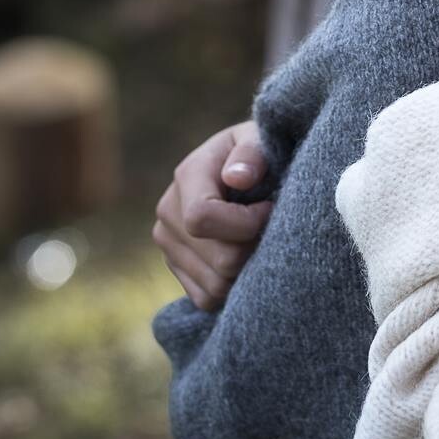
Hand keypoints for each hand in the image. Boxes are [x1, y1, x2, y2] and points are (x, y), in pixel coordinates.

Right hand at [152, 121, 274, 311]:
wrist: (243, 171)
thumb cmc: (258, 154)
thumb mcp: (259, 140)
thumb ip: (252, 153)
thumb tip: (236, 178)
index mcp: (187, 175)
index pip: (201, 218)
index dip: (245, 223)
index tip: (269, 209)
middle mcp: (168, 211)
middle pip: (217, 258)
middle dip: (253, 248)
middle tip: (270, 230)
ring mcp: (168, 243)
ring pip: (215, 284)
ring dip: (246, 271)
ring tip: (258, 242)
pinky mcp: (176, 268)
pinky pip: (206, 298)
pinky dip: (231, 288)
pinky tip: (245, 261)